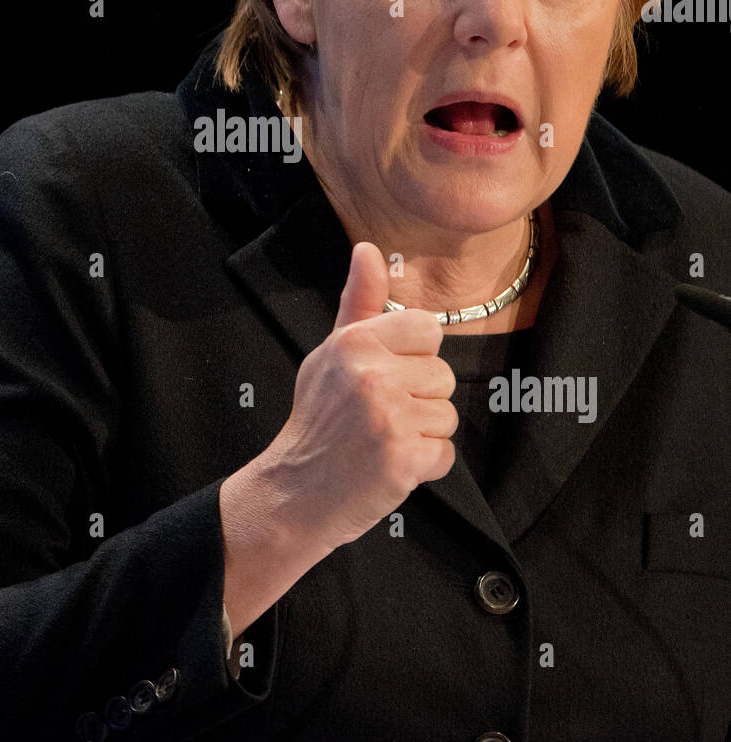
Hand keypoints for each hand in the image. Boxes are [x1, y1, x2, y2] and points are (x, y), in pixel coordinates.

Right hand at [255, 241, 457, 553]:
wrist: (295, 492)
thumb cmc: (318, 421)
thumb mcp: (330, 354)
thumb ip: (358, 303)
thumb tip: (369, 249)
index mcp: (355, 342)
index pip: (429, 329)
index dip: (413, 358)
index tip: (384, 379)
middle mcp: (372, 374)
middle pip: (443, 376)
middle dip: (419, 400)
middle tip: (377, 419)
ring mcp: (388, 417)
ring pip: (448, 416)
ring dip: (422, 435)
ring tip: (382, 442)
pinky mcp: (403, 458)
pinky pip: (445, 454)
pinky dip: (423, 467)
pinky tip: (389, 467)